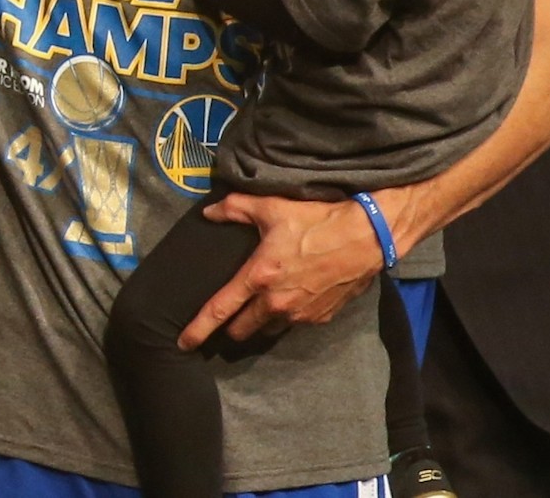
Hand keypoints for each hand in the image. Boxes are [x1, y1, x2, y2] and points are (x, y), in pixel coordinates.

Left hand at [183, 192, 384, 347]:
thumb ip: (233, 209)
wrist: (366, 238)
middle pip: (242, 329)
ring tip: (255, 311)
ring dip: (259, 323)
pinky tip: (287, 302)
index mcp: (258, 278)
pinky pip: (294, 325)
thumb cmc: (316, 221)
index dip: (199, 329)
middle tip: (224, 321)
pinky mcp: (321, 318)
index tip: (182, 343)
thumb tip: (208, 213)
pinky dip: (286, 317)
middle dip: (230, 328)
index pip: (220, 310)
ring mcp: (301, 314)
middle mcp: (277, 303)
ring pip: (268, 329)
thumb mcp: (270, 207)